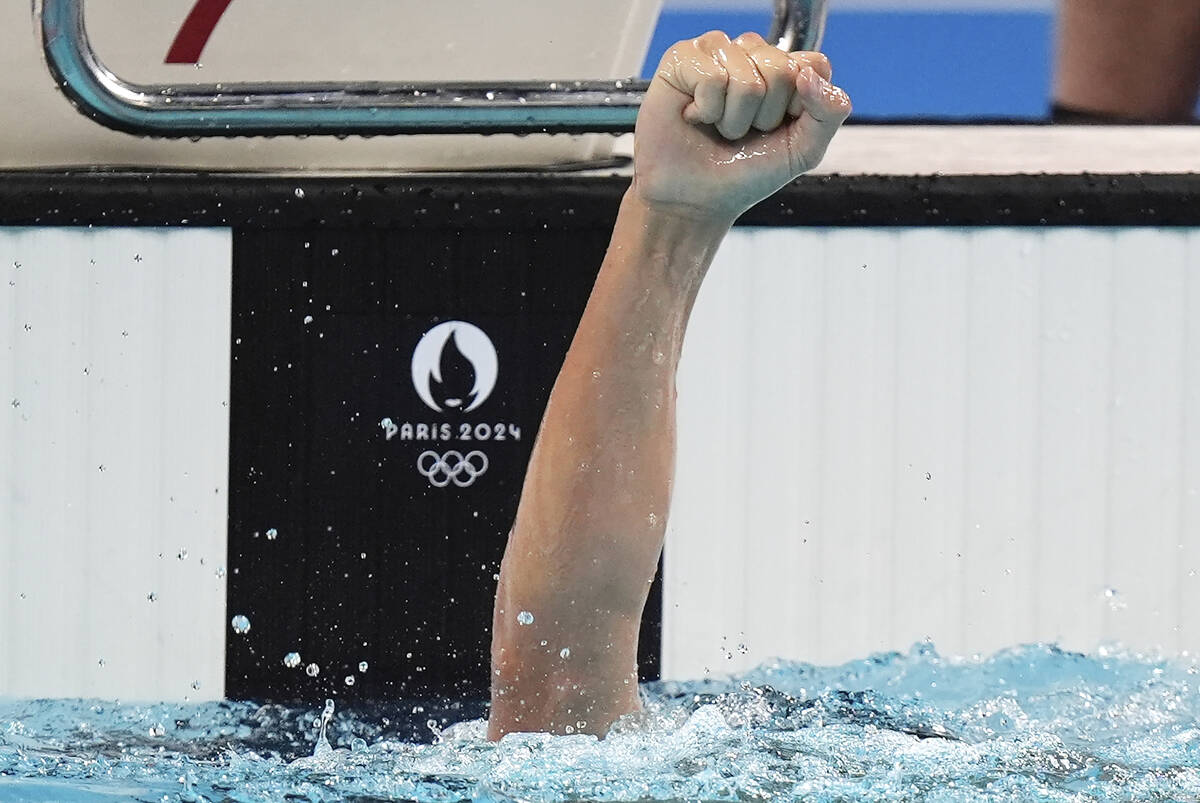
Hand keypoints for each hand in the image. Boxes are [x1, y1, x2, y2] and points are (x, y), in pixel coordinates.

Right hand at [631, 31, 851, 223]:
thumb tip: (808, 75)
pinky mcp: (683, 57)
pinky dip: (706, 110)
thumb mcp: (803, 151)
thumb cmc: (744, 173)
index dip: (798, 105)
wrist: (696, 199)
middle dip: (764, 116)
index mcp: (786, 69)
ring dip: (733, 118)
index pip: (814, 65)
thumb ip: (829, 112)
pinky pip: (712, 78)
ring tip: (718, 126)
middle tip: (743, 131)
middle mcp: (753, 53)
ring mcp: (718, 50)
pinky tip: (695, 116)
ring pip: (746, 78)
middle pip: (782, 69)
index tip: (777, 128)